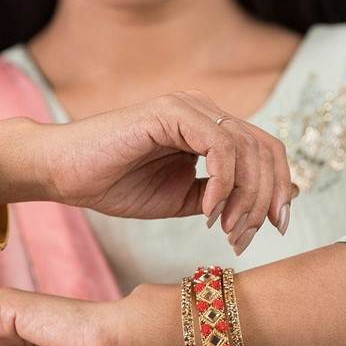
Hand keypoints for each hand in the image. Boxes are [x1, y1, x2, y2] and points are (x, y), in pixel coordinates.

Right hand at [35, 90, 293, 249]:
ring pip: (247, 148)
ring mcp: (188, 109)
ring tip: (225, 230)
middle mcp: (204, 113)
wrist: (66, 173)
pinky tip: (207, 212)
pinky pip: (218, 146)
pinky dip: (221, 183)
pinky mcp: (170, 113)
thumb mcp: (182, 199)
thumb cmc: (115, 185)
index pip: (264, 151)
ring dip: (245, 197)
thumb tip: (275, 202)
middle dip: (266, 198)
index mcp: (208, 130)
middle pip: (264, 149)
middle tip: (245, 237)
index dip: (279, 188)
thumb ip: (223, 195)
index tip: (276, 227)